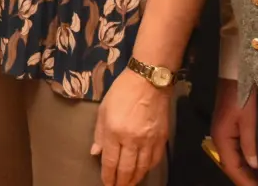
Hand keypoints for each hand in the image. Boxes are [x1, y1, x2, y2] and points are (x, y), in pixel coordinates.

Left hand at [92, 69, 170, 185]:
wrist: (149, 81)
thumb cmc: (122, 92)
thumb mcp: (104, 110)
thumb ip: (99, 134)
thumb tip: (96, 153)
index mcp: (115, 132)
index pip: (111, 162)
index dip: (108, 177)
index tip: (107, 184)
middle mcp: (132, 140)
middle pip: (127, 169)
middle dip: (121, 182)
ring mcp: (149, 141)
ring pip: (142, 168)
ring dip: (135, 178)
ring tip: (129, 183)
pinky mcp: (161, 138)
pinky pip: (154, 160)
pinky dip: (148, 168)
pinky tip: (143, 171)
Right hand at [210, 79, 257, 185]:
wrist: (240, 67)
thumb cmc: (244, 92)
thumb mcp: (250, 118)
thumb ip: (251, 143)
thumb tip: (254, 165)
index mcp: (222, 137)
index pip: (232, 168)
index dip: (247, 183)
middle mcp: (220, 136)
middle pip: (231, 165)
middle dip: (247, 179)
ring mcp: (226, 129)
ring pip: (235, 158)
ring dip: (247, 170)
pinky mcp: (232, 124)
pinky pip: (238, 148)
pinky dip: (247, 159)